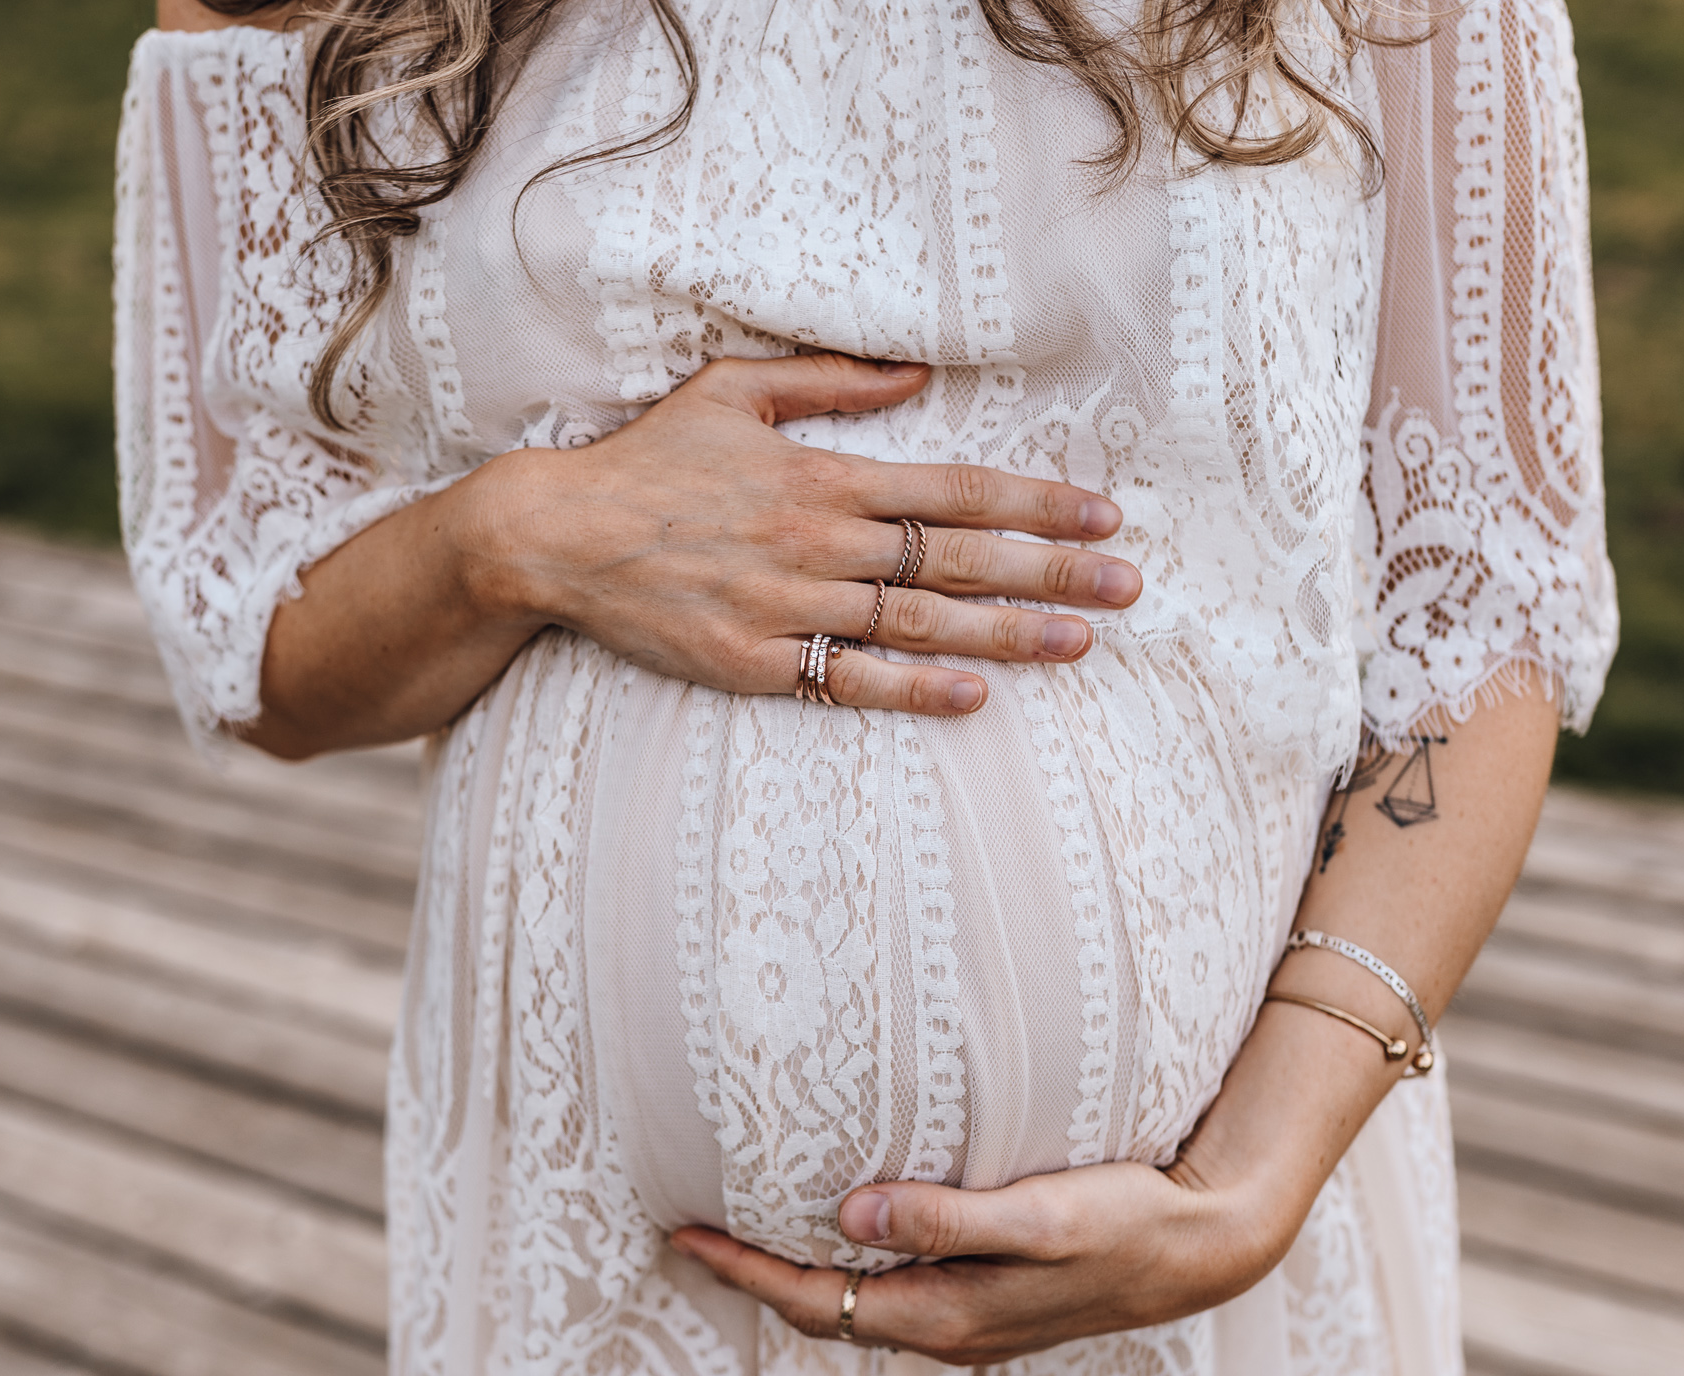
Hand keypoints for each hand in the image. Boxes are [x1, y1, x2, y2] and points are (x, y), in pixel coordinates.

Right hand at [462, 353, 1142, 716]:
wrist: (554, 537)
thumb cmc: (647, 460)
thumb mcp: (731, 392)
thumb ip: (831, 380)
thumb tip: (918, 372)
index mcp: (822, 477)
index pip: (954, 492)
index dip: (1035, 505)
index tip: (1102, 516)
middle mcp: (817, 545)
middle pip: (957, 563)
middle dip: (1052, 574)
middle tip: (1128, 588)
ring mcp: (788, 610)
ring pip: (918, 625)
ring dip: (1007, 635)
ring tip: (1080, 643)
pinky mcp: (754, 666)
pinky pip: (849, 682)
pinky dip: (914, 688)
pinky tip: (976, 695)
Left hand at [667, 1159, 1297, 1366]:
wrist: (1204, 1248)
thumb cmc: (1126, 1221)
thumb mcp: (1039, 1215)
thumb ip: (946, 1216)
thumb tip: (850, 1211)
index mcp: (946, 1313)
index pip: (816, 1301)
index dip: (745, 1271)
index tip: (685, 1234)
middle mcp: (949, 1327)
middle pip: (824, 1313)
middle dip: (754, 1278)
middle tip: (692, 1232)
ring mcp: (970, 1320)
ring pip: (858, 1307)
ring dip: (798, 1276)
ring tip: (749, 1233)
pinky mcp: (991, 1299)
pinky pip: (893, 1294)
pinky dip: (849, 1270)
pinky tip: (844, 1235)